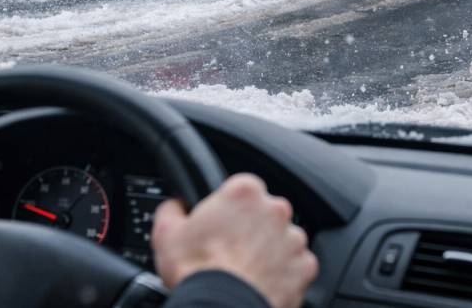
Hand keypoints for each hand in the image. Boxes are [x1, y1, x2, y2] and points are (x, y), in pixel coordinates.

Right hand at [152, 173, 317, 307]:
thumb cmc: (197, 273)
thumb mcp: (167, 233)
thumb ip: (173, 209)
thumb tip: (175, 205)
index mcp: (244, 192)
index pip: (241, 189)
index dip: (229, 208)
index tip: (222, 223)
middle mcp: (275, 210)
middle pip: (264, 213)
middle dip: (250, 229)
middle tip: (230, 250)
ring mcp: (293, 239)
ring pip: (282, 239)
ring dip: (268, 251)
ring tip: (245, 270)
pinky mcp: (305, 267)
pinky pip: (296, 266)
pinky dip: (283, 274)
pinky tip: (261, 283)